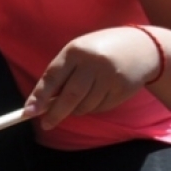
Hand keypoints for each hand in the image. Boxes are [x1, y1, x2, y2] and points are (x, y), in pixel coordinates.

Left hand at [26, 28, 161, 129]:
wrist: (142, 46)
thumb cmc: (98, 51)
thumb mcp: (77, 54)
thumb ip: (59, 75)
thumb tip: (40, 104)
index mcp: (75, 51)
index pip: (53, 77)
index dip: (39, 97)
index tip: (28, 112)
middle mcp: (94, 62)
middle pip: (70, 96)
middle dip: (55, 113)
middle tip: (46, 124)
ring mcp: (111, 76)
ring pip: (85, 105)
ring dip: (76, 110)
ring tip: (78, 100)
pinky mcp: (123, 88)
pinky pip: (100, 108)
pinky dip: (93, 108)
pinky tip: (97, 96)